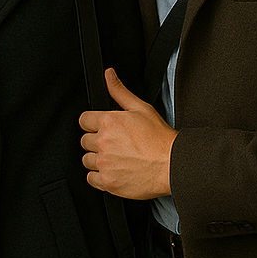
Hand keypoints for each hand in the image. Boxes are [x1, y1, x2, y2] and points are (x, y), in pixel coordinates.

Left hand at [79, 69, 176, 199]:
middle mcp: (103, 142)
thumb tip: (108, 75)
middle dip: (96, 142)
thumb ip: (120, 91)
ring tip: (115, 158)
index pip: (83, 120)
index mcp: (108, 122)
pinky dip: (99, 177)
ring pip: (87, 160)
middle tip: (113, 145)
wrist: (172, 165)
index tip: (101, 129)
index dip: (92, 124)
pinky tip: (113, 171)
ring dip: (97, 159)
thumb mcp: (141, 108)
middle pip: (84, 141)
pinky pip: (91, 179)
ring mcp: (105, 163)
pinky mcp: (108, 182)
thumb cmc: (160, 138)